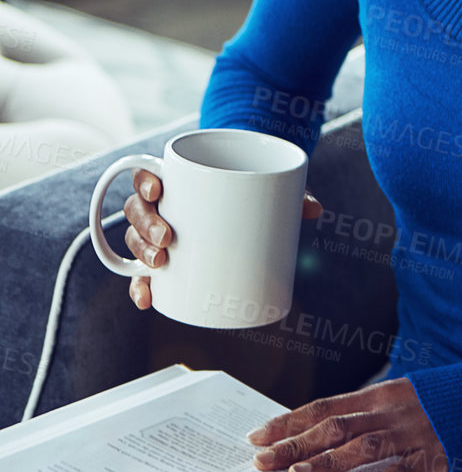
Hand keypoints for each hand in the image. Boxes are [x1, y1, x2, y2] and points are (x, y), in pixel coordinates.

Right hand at [124, 167, 321, 309]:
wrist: (253, 197)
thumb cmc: (257, 185)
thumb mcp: (274, 183)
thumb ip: (291, 191)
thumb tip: (314, 210)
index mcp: (179, 178)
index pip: (146, 173)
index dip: (144, 181)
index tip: (158, 189)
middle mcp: (163, 204)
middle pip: (139, 210)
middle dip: (146, 225)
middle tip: (167, 237)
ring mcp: (162, 231)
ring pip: (137, 239)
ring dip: (142, 253)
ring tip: (161, 263)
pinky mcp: (168, 258)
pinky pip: (144, 272)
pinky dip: (142, 286)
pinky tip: (147, 298)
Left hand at [247, 378, 448, 471]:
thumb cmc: (448, 396)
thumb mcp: (405, 394)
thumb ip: (372, 411)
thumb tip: (331, 430)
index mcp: (381, 394)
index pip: (324, 407)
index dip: (290, 421)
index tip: (258, 436)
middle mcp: (391, 409)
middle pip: (334, 426)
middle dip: (294, 444)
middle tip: (261, 462)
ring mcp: (413, 431)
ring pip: (362, 445)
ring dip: (327, 461)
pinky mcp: (436, 452)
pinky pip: (403, 468)